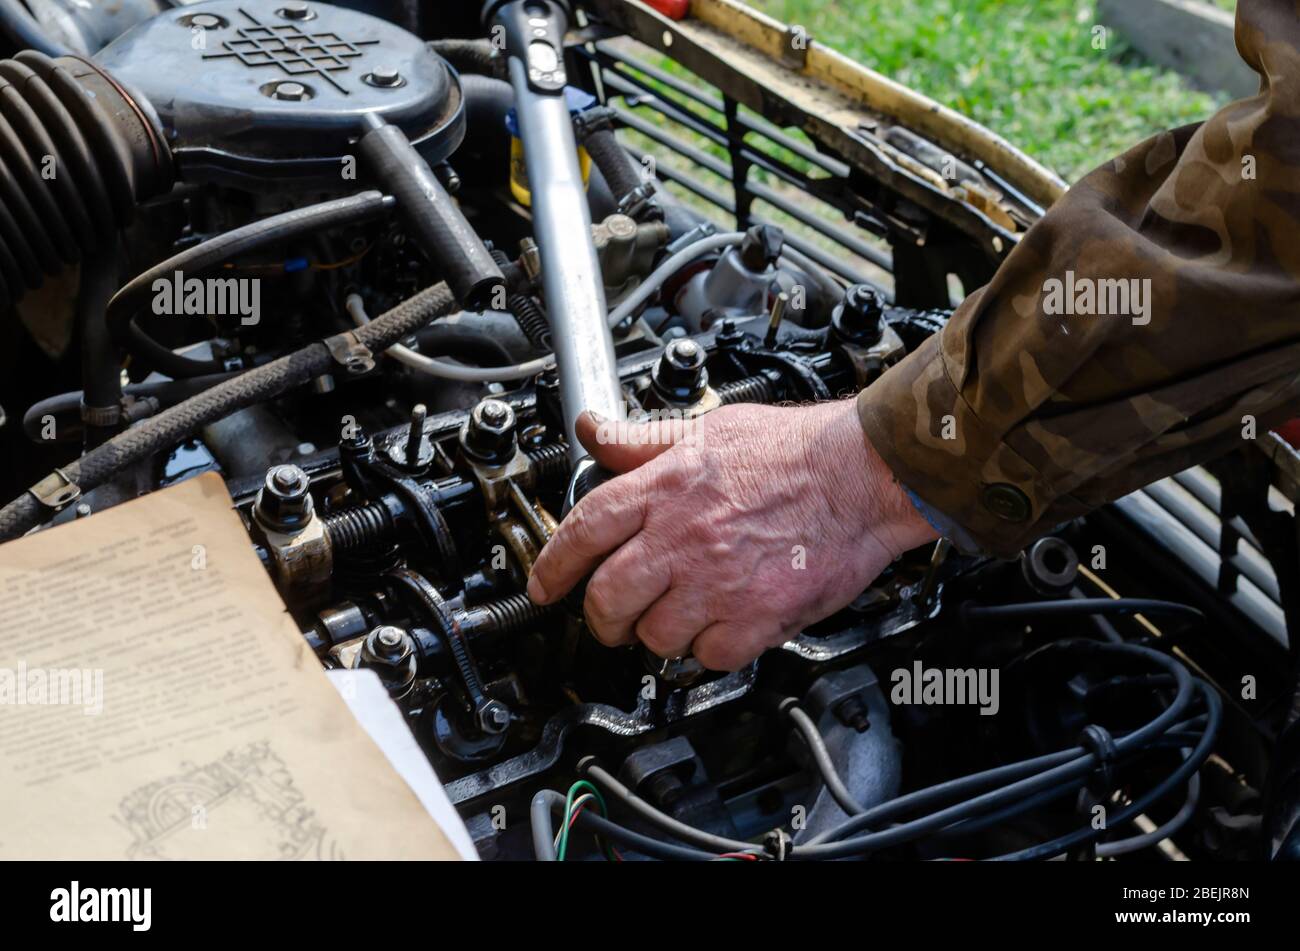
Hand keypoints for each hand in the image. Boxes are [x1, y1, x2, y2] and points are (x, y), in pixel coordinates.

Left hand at [527, 398, 938, 669]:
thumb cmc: (794, 451)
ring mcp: (718, 581)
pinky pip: (709, 657)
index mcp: (665, 487)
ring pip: (654, 636)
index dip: (553, 565)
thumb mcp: (708, 430)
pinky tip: (719, 629)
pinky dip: (708, 652)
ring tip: (675, 620)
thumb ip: (644, 440)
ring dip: (657, 635)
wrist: (862, 474)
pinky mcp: (757, 616)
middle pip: (607, 597)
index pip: (584, 530)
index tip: (543, 586)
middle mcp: (683, 536)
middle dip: (601, 617)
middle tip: (610, 619)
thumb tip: (596, 431)